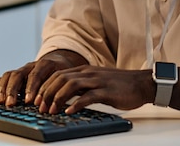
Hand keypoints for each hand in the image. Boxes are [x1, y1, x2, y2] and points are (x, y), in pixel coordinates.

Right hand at [0, 50, 87, 106]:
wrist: (59, 63)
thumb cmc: (63, 73)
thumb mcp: (65, 78)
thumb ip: (58, 88)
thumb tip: (55, 104)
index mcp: (45, 64)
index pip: (36, 74)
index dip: (31, 88)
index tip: (29, 101)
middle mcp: (31, 66)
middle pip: (18, 74)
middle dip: (13, 90)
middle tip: (10, 103)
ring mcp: (22, 70)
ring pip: (9, 75)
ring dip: (3, 88)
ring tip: (0, 101)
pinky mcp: (16, 75)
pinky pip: (3, 78)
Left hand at [34, 65, 154, 114]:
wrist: (141, 83)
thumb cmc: (120, 85)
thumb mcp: (97, 81)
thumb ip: (82, 86)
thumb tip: (64, 97)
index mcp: (85, 70)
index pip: (59, 74)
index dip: (45, 87)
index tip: (37, 100)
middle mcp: (89, 73)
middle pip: (61, 78)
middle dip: (47, 93)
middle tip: (40, 107)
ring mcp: (98, 81)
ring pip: (71, 85)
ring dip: (58, 98)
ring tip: (51, 110)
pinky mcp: (107, 91)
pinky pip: (88, 96)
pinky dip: (76, 104)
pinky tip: (69, 111)